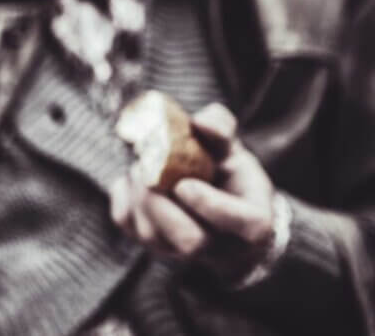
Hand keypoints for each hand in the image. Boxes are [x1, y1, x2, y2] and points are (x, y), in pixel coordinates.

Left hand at [110, 103, 275, 278]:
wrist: (209, 206)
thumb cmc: (228, 176)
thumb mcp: (233, 150)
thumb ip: (222, 130)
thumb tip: (199, 122)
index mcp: (251, 224)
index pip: (239, 224)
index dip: (210, 205)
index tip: (185, 184)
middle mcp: (216, 247)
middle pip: (189, 240)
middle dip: (164, 203)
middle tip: (148, 168)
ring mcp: (180, 251)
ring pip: (151, 233)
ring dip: (138, 194)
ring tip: (139, 164)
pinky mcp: (147, 243)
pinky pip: (126, 221)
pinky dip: (123, 195)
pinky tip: (132, 178)